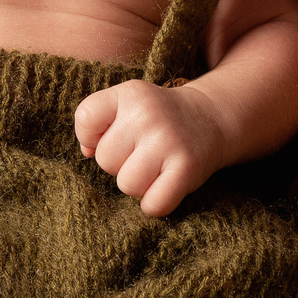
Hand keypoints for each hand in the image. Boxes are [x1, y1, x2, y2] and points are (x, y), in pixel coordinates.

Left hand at [74, 80, 226, 217]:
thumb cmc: (158, 119)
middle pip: (105, 160)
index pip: (86, 118)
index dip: (91, 137)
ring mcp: (168, 140)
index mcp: (130, 93)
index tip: (112, 136)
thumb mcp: (128, 105)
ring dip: (138, 184)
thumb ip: (98, 123)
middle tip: (143, 152)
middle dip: (120, 163)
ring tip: (154, 167)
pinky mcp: (186, 168)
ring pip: (127, 184)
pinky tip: (165, 185)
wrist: (210, 118)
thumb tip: (87, 153)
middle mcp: (147, 113)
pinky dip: (156, 203)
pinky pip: (153, 204)